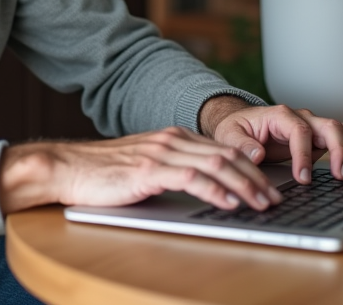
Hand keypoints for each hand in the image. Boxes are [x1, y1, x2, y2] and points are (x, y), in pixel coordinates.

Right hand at [0, 127, 283, 214]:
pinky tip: (230, 202)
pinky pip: (192, 178)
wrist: (67, 168)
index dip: (250, 168)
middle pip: (227, 155)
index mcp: (172, 138)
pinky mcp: (148, 170)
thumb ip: (172, 173)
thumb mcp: (145, 169)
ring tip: (262, 204)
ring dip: (245, 185)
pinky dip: (216, 190)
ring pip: (216, 164)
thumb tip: (202, 191)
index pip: (222, 150)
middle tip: (275, 199)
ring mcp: (160, 153)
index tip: (268, 187)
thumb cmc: (102, 175)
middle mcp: (171, 140)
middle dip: (256, 178)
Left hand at [199, 96, 342, 184]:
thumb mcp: (229, 135)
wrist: (241, 127)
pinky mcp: (318, 139)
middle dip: (339, 150)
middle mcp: (301, 118)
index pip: (300, 131)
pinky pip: (342, 140)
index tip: (303, 178)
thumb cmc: (236, 129)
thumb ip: (241, 144)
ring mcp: (312, 127)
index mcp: (280, 115)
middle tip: (340, 176)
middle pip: (330, 126)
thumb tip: (258, 154)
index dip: (304, 154)